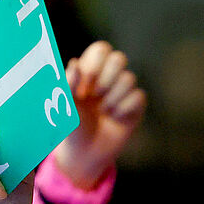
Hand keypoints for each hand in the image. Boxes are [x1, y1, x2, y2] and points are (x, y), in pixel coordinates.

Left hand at [53, 39, 147, 189]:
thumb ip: (67, 83)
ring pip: (129, 78)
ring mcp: (123, 92)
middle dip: (106, 79)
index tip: (85, 83)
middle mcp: (108, 78)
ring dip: (112, 98)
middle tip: (94, 96)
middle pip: (119, 58)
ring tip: (103, 112)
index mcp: (90, 72)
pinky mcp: (135, 107)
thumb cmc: (72, 127)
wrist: (85, 154)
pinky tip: (115, 119)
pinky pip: (138, 97)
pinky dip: (123, 109)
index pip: (101, 49)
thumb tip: (76, 63)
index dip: (95, 63)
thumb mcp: (65, 105)